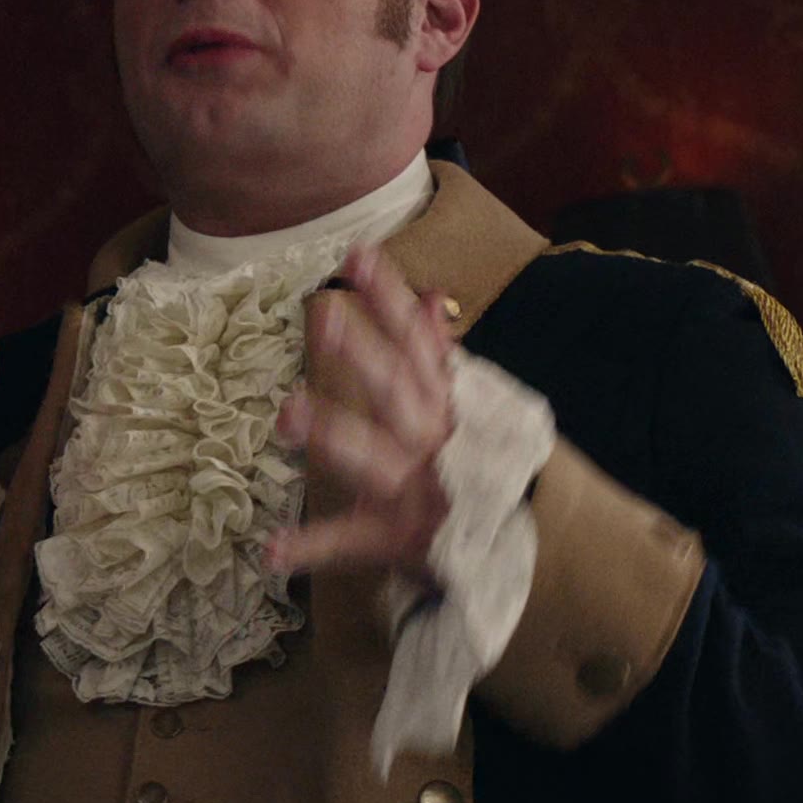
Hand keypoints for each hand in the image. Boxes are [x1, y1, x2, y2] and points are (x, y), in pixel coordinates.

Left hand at [269, 241, 455, 581]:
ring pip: (374, 458)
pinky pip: (351, 543)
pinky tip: (272, 548)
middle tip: (325, 321)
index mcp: (442, 407)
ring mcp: (416, 490)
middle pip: (399, 391)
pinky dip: (312, 547)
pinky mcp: (399, 538)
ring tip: (286, 414)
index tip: (358, 254)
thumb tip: (431, 295)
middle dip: (365, 356)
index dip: (388, 299)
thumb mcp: (465, 408)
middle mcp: (431, 441)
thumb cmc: (480, 468)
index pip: (414, 343)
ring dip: (333, 434)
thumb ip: (438, 357)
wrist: (531, 547)